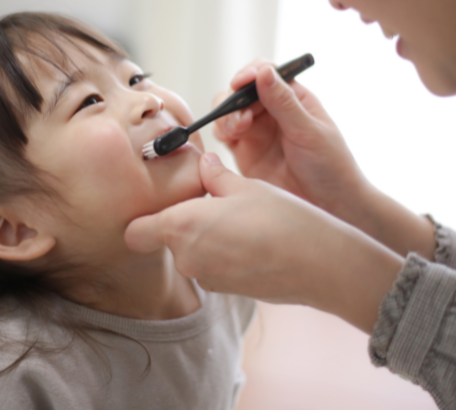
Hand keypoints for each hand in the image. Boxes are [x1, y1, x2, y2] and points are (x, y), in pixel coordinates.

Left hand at [125, 153, 403, 333]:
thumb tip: (204, 164)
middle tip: (216, 203)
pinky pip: (214, 267)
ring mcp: (207, 278)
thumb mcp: (245, 186)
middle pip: (168, 239)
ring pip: (193, 253)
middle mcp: (187, 258)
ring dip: (208, 239)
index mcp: (182, 226)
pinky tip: (253, 242)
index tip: (162, 205)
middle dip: (186, 223)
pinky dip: (225, 255)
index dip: (144, 219)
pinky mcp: (227, 291)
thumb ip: (215, 176)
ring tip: (242, 222)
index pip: (135, 232)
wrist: (319, 264)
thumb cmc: (281, 219)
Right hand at [214, 60, 368, 220]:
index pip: (266, 74)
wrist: (330, 208)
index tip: (242, 81)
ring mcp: (257, 131)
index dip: (251, 73)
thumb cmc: (331, 167)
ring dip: (226, 115)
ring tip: (236, 131)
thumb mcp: (309, 132)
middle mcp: (273, 111)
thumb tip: (264, 72)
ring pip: (229, 111)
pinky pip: (224, 134)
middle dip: (235, 99)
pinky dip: (220, 132)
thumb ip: (283, 103)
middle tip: (241, 117)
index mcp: (293, 98)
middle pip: (242, 91)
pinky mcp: (245, 152)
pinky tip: (228, 139)